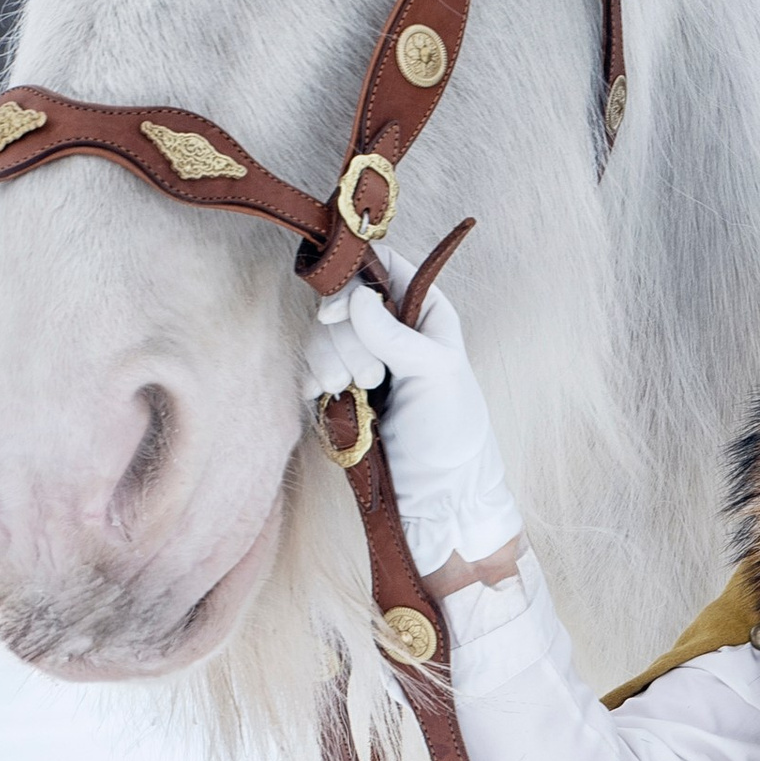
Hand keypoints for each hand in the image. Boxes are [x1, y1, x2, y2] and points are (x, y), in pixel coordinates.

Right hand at [304, 284, 522, 575]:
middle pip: (342, 300)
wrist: (433, 493)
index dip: (355, 280)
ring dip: (330, 362)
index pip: (382, 267)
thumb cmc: (450, 430)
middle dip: (348, 339)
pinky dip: (314, 379)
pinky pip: (309, 365)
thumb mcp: (436, 374)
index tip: (343, 311)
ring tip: (357, 394)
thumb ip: (396, 333)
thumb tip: (356, 297)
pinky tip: (330, 398)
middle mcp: (391, 328)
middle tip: (373, 377)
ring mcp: (362, 356)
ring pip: (321, 334)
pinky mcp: (339, 386)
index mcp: (424, 312)